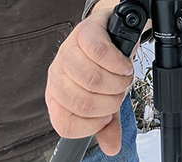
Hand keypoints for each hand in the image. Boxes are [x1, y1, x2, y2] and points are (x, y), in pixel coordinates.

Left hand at [46, 0, 134, 154]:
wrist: (111, 32)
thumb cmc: (104, 67)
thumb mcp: (105, 99)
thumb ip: (107, 124)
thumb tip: (112, 148)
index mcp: (57, 97)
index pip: (65, 125)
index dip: (92, 125)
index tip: (107, 115)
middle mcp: (57, 76)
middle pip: (84, 103)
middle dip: (111, 101)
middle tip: (120, 92)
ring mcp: (67, 52)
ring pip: (93, 79)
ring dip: (118, 82)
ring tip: (124, 77)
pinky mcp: (83, 32)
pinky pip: (99, 53)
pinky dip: (118, 63)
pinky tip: (124, 65)